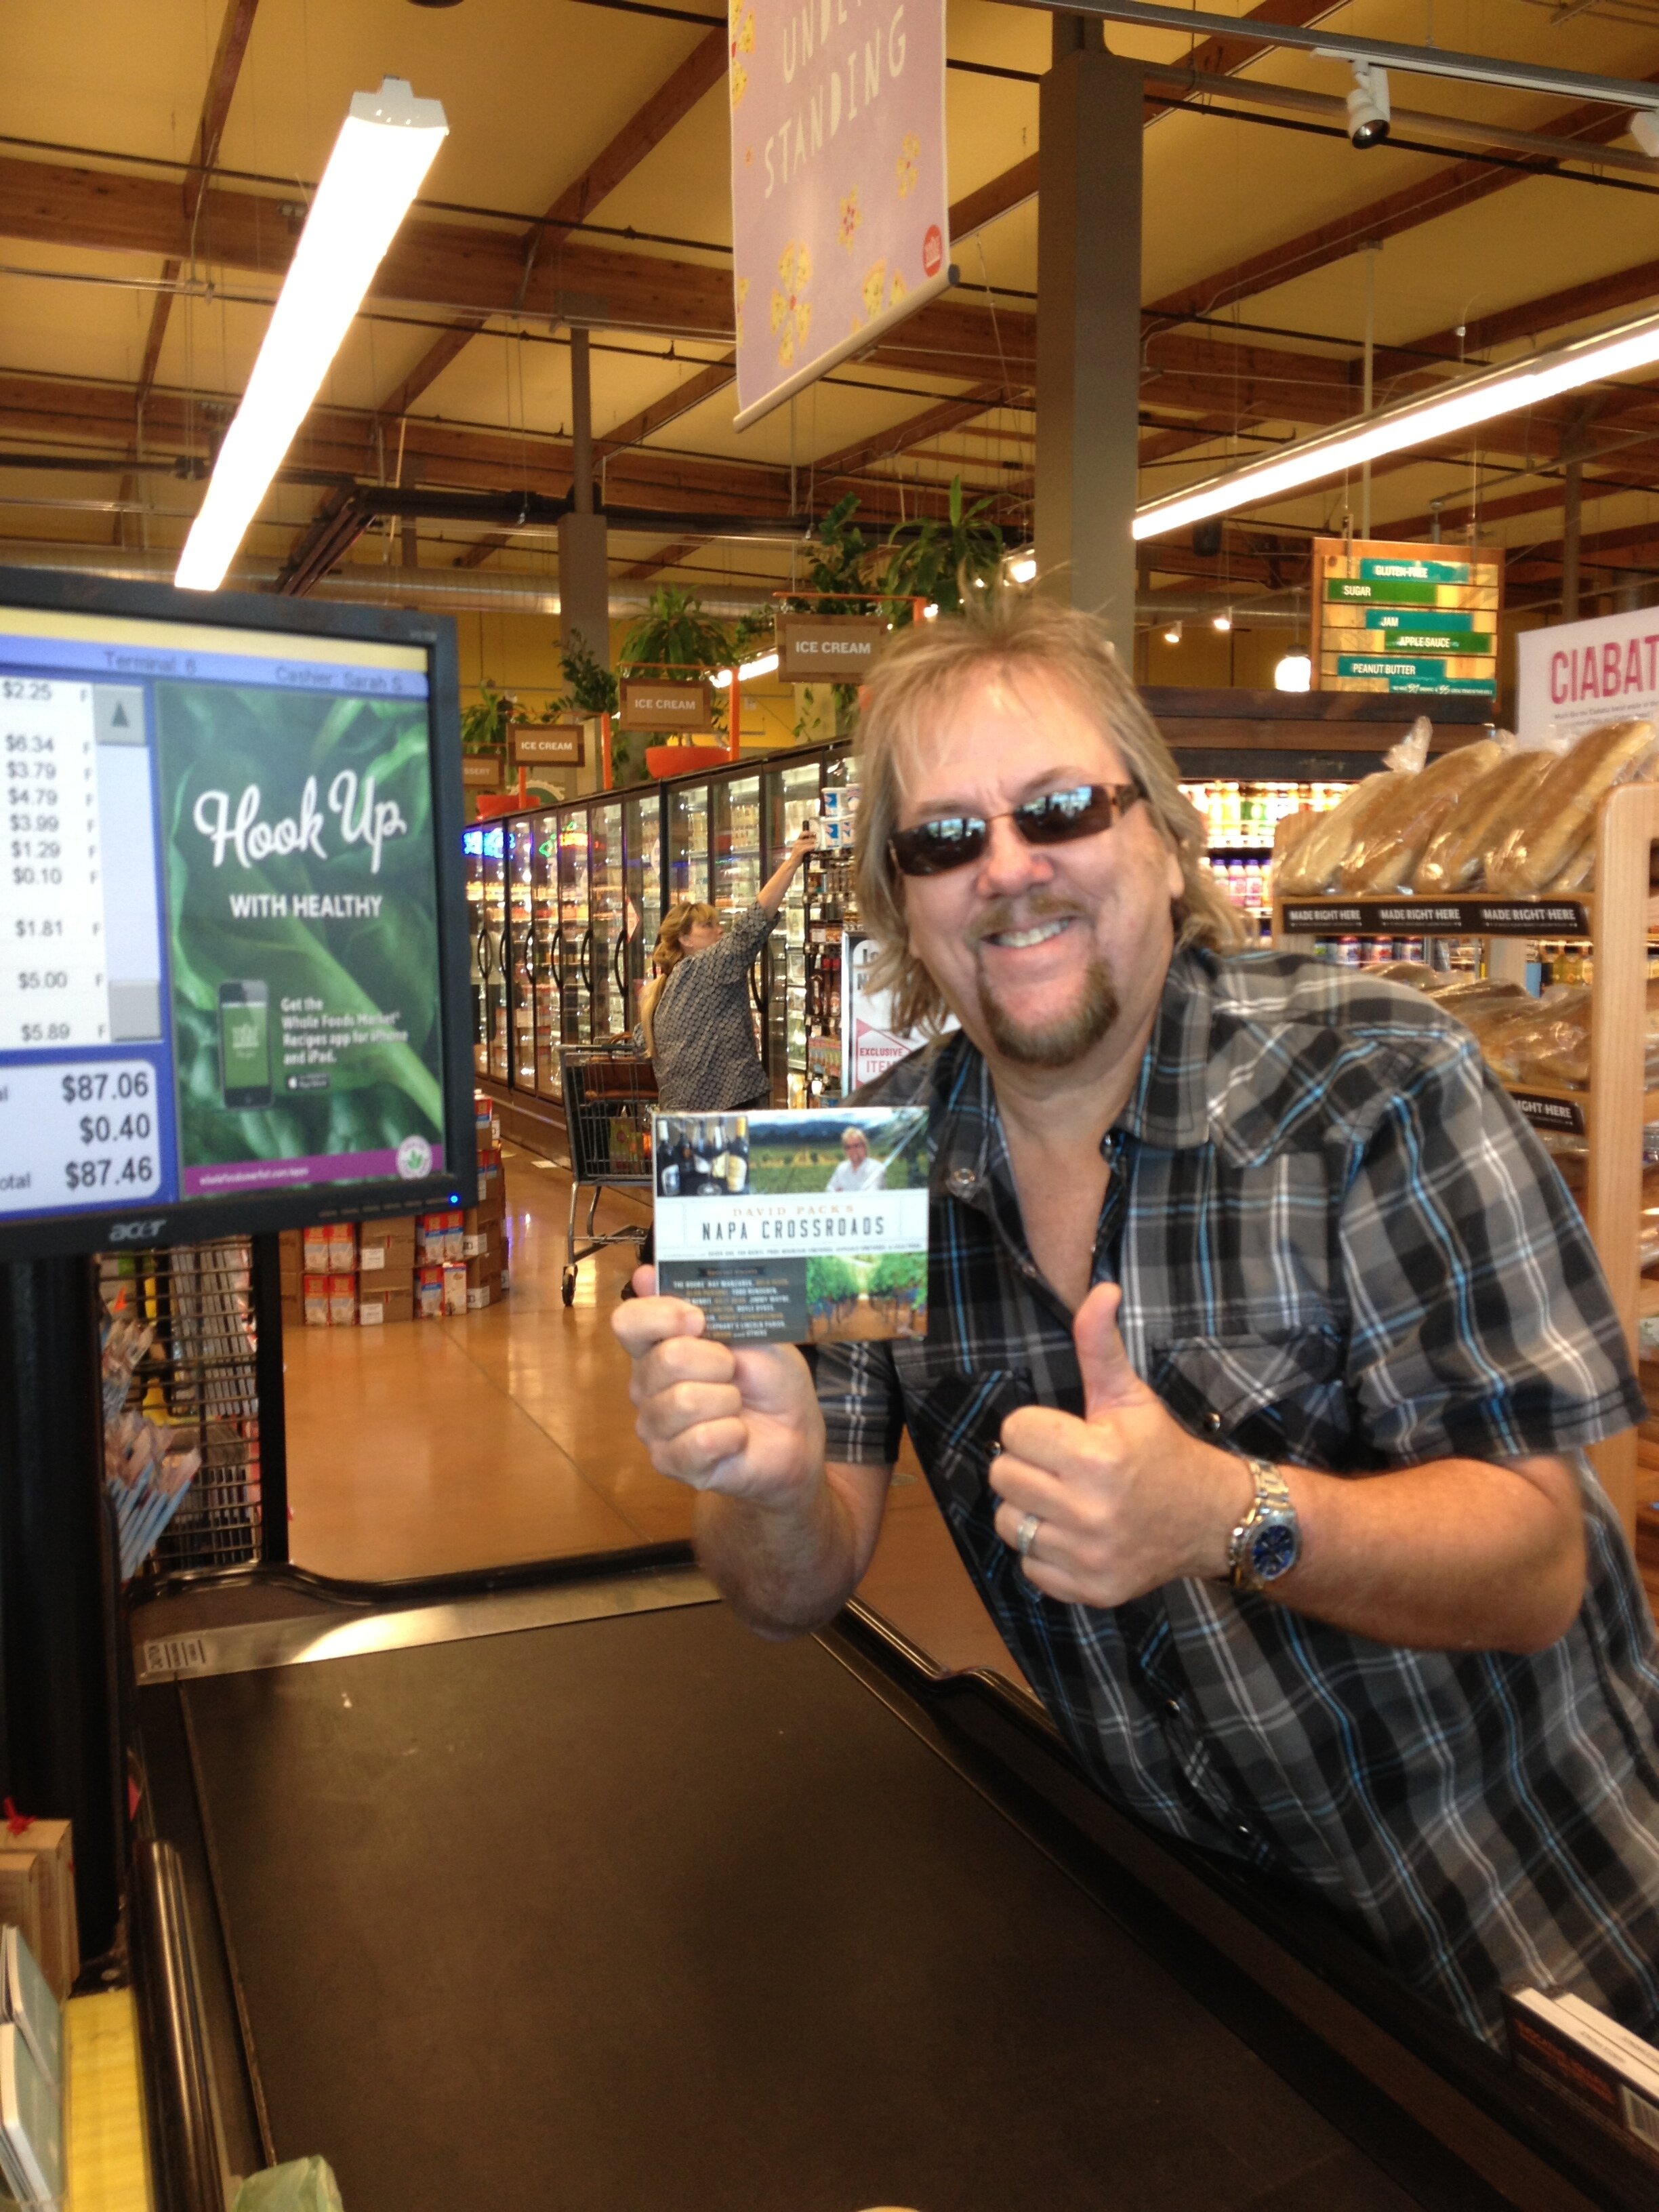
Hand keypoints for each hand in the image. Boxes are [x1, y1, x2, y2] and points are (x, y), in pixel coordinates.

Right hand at [613, 1267, 825, 1503]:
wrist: (796, 1433)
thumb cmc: (770, 1379)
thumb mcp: (750, 1330)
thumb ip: (702, 1304)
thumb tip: (643, 1274)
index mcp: (658, 1345)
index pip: (629, 1322)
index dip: (663, 1316)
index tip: (700, 1321)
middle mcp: (646, 1384)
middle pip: (666, 1359)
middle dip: (718, 1362)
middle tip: (735, 1373)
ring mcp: (654, 1426)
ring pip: (683, 1401)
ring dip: (728, 1400)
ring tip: (737, 1406)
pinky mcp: (671, 1462)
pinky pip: (697, 1441)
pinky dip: (731, 1434)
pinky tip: (737, 1435)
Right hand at [792, 824, 817, 862]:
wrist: (792, 863)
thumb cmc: (798, 856)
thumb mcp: (802, 849)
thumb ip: (806, 845)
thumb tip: (814, 842)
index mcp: (797, 841)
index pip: (803, 833)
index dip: (809, 832)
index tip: (815, 833)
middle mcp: (797, 842)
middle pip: (806, 837)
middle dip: (813, 838)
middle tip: (818, 839)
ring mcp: (797, 847)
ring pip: (807, 842)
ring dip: (813, 842)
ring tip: (817, 843)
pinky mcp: (799, 851)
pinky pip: (806, 848)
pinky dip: (811, 847)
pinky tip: (814, 847)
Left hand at [989, 1284, 1252, 1606]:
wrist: (1212, 1520)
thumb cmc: (1161, 1451)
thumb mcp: (1130, 1397)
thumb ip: (1100, 1346)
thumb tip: (1099, 1290)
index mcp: (1098, 1457)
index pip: (1015, 1431)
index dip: (1037, 1429)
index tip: (1066, 1435)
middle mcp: (1091, 1510)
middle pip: (1003, 1476)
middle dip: (1027, 1466)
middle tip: (1062, 1467)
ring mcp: (1090, 1555)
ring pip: (1009, 1522)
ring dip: (1030, 1510)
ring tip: (1066, 1500)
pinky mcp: (1090, 1590)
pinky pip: (1030, 1567)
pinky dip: (1045, 1553)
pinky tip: (1076, 1535)